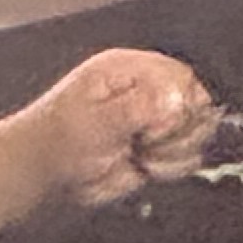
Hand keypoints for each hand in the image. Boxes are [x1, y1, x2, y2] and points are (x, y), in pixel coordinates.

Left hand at [28, 48, 216, 206]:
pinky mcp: (159, 148)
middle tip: (144, 141)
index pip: (182, 78)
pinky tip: (144, 165)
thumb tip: (176, 101)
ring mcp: (155, 120)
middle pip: (197, 103)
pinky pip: (189, 156)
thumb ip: (137, 108)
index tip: (154, 127)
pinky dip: (172, 167)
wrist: (44, 173)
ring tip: (140, 154)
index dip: (179, 106)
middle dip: (178, 131)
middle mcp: (148, 90)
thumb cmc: (56, 140)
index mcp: (130, 70)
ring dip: (174, 152)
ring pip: (198, 131)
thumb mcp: (94, 121)